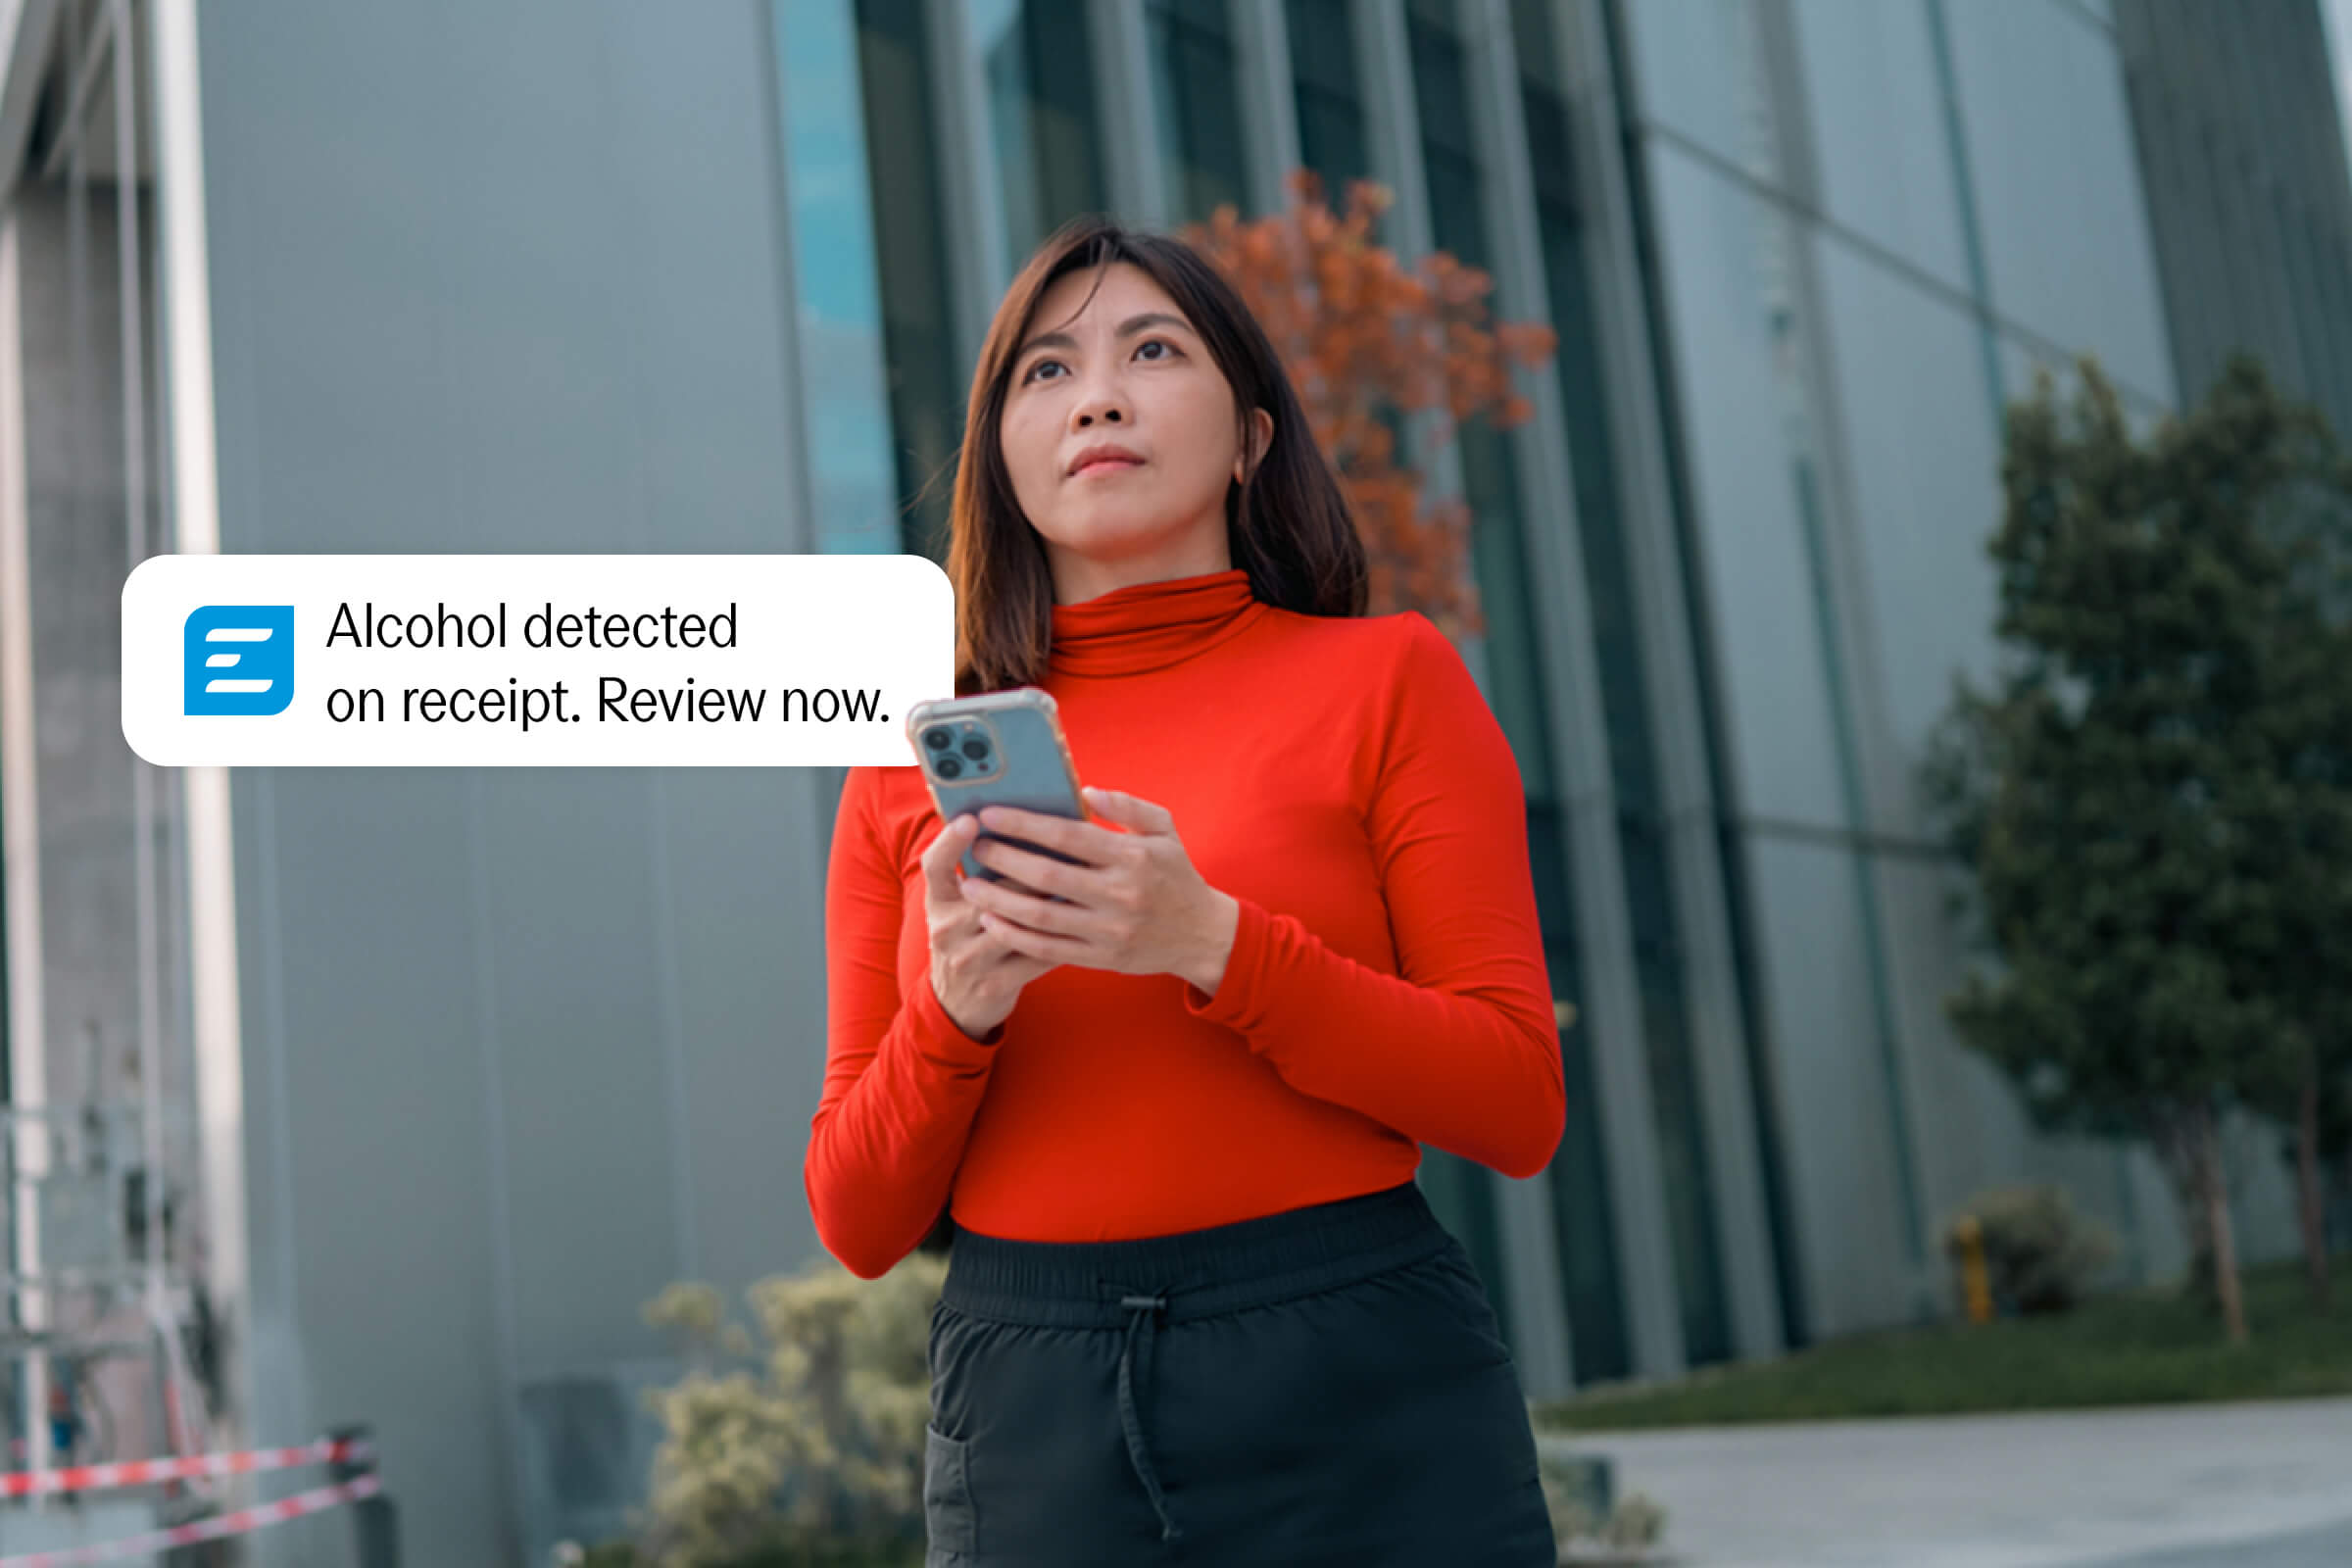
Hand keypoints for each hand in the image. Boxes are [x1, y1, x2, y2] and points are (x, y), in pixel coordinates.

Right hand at [922, 814, 1059, 1039]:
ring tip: (1081, 879)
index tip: (972, 819)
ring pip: (1018, 922)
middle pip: (990, 890)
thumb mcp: (955, 904)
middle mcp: (947, 929)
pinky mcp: (995, 983)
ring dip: (1051, 901)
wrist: (957, 1002)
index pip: (934, 864)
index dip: (950, 841)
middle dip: (1027, 867)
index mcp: (937, 901)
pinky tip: (1084, 918)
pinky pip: (1036, 955)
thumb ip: (975, 868)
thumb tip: (1012, 821)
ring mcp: (969, 959)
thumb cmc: (966, 936)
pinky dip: (1062, 935)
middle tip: (1062, 844)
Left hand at [959, 787, 1239, 996]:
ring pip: (1041, 916)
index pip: (1069, 836)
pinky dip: (1016, 936)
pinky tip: (992, 921)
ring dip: (999, 901)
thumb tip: (1086, 791)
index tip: (991, 814)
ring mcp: (1110, 930)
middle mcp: (1120, 894)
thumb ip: (1128, 807)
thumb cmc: (1176, 874)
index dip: (1025, 824)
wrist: (1201, 935)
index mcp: (1133, 857)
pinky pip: (1049, 949)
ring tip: (970, 887)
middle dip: (1004, 860)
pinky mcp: (1102, 957)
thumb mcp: (1164, 831)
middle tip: (975, 847)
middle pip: (1048, 876)